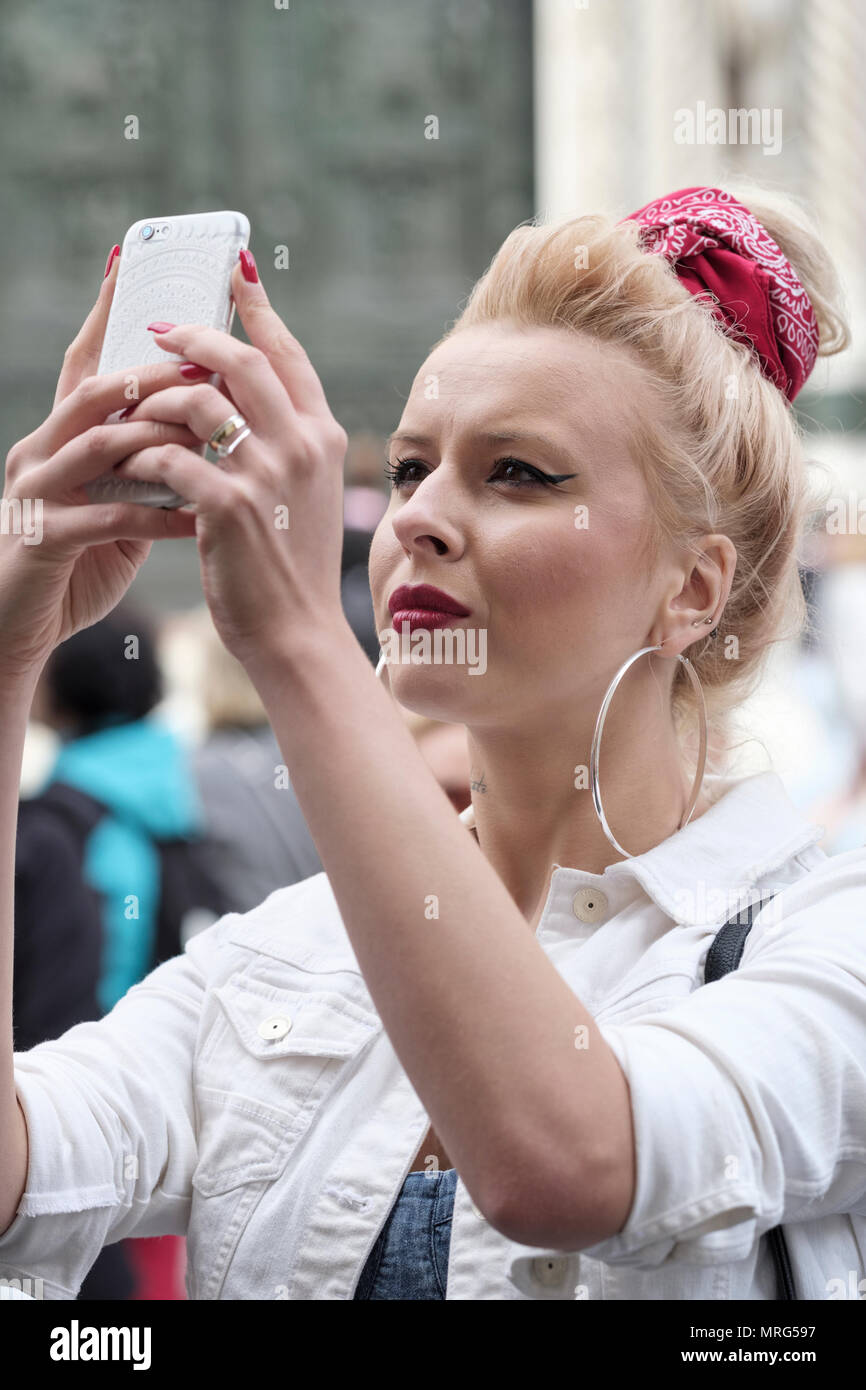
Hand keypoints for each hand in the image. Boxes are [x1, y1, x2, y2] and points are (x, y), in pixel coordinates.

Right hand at [0, 249, 199, 682]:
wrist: (15, 628)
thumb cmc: (74, 563)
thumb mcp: (109, 503)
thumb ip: (143, 466)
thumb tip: (200, 429)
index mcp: (57, 437)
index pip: (87, 362)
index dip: (109, 314)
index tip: (138, 264)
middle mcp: (40, 451)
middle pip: (98, 391)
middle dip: (156, 373)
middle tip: (209, 361)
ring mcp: (37, 493)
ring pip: (103, 445)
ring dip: (161, 436)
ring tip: (212, 432)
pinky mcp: (44, 539)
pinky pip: (110, 517)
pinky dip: (160, 516)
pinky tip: (201, 517)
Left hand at [110, 253, 350, 672]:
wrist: (298, 633)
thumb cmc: (295, 569)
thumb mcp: (309, 496)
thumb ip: (289, 445)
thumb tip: (248, 402)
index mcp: (324, 437)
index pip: (289, 355)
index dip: (259, 310)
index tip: (235, 273)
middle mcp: (303, 445)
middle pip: (242, 360)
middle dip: (195, 335)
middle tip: (158, 328)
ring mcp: (267, 474)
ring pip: (198, 400)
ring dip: (157, 398)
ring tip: (134, 409)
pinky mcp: (230, 506)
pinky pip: (171, 457)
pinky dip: (144, 455)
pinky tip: (130, 462)